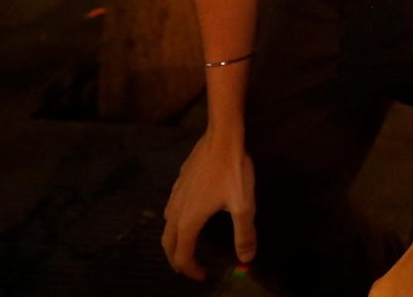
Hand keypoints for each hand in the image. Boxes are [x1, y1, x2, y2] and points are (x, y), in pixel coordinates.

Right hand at [161, 130, 256, 280]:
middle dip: (176, 259)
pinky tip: (190, 215)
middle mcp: (175, 210)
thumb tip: (246, 258)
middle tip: (190, 268)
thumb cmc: (233, 171)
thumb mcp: (244, 206)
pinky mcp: (179, 181)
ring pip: (166, 225)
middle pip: (167, 243)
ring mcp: (175, 193)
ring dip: (173, 240)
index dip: (191, 270)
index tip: (204, 276)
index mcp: (189, 220)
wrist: (222, 136)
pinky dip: (175, 222)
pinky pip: (171, 208)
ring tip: (187, 245)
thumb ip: (244, 234)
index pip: (182, 255)